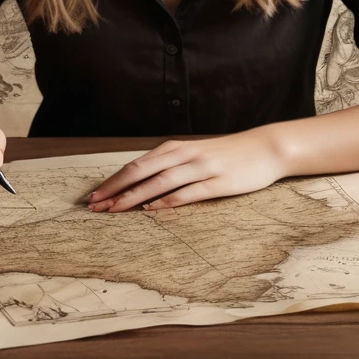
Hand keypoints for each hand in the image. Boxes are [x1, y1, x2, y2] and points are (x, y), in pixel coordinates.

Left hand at [86, 129, 286, 212]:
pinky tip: (151, 210)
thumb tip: (140, 184)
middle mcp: (184, 155)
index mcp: (175, 148)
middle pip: (141, 171)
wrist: (265, 148)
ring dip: (134, 196)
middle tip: (94, 206)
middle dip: (115, 189)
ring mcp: (201, 168)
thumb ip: (169, 165)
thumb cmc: (226, 155)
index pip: (135, 165)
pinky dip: (167, 201)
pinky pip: (188, 192)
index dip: (112, 181)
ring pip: (160, 181)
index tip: (93, 196)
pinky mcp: (218, 183)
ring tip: (114, 210)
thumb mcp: (193, 155)